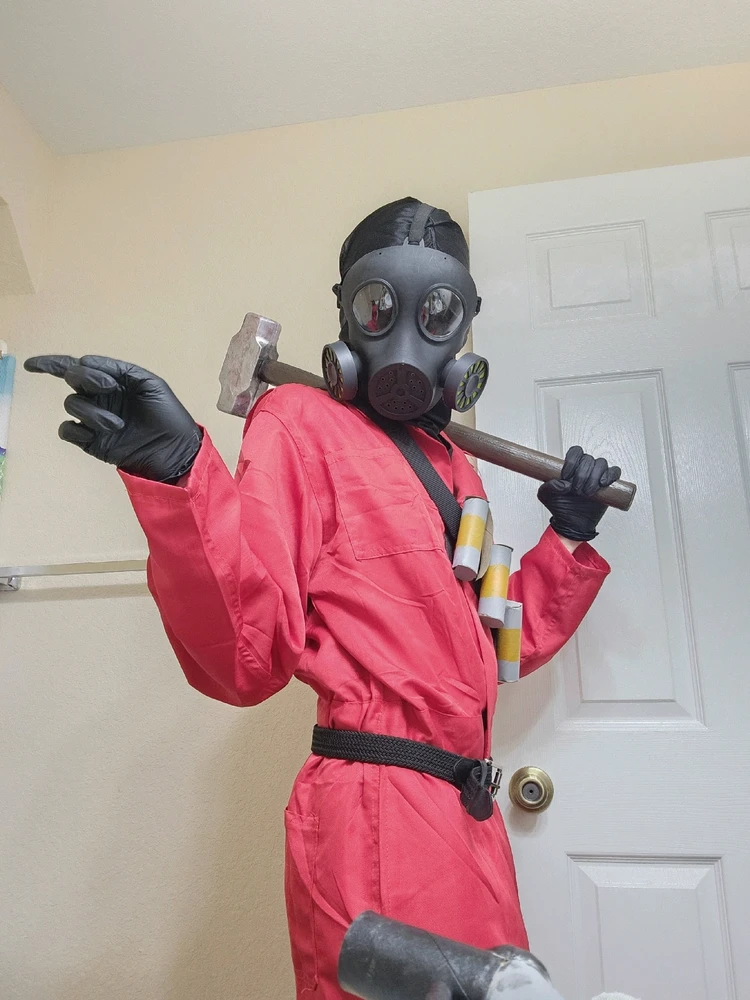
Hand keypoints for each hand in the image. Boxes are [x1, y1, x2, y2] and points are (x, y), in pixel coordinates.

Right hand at [24, 355, 202, 482]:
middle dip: (87, 379)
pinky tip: (98, 435)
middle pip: (73, 379)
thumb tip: (85, 361)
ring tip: (118, 424)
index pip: (78, 367)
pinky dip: (78, 430)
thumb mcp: (151, 384)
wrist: (175, 451)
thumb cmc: (168, 416)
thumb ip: (120, 369)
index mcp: (112, 381)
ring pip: (72, 404)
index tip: (32, 366)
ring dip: (93, 412)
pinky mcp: (91, 442)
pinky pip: (68, 430)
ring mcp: (93, 419)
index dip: (52, 363)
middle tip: (109, 387)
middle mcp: (99, 397)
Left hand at [537, 445, 620, 541]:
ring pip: (601, 463)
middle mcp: (586, 468)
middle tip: (576, 489)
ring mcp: (598, 475)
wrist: (573, 524)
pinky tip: (602, 484)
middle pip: (588, 459)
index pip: (575, 452)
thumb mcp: (546, 496)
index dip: (571, 461)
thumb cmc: (561, 507)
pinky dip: (610, 475)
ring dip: (593, 477)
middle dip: (581, 474)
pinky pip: (615, 472)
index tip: (566, 476)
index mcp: (571, 466)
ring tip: (587, 492)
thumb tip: (562, 483)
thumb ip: (548, 487)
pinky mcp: (610, 484)